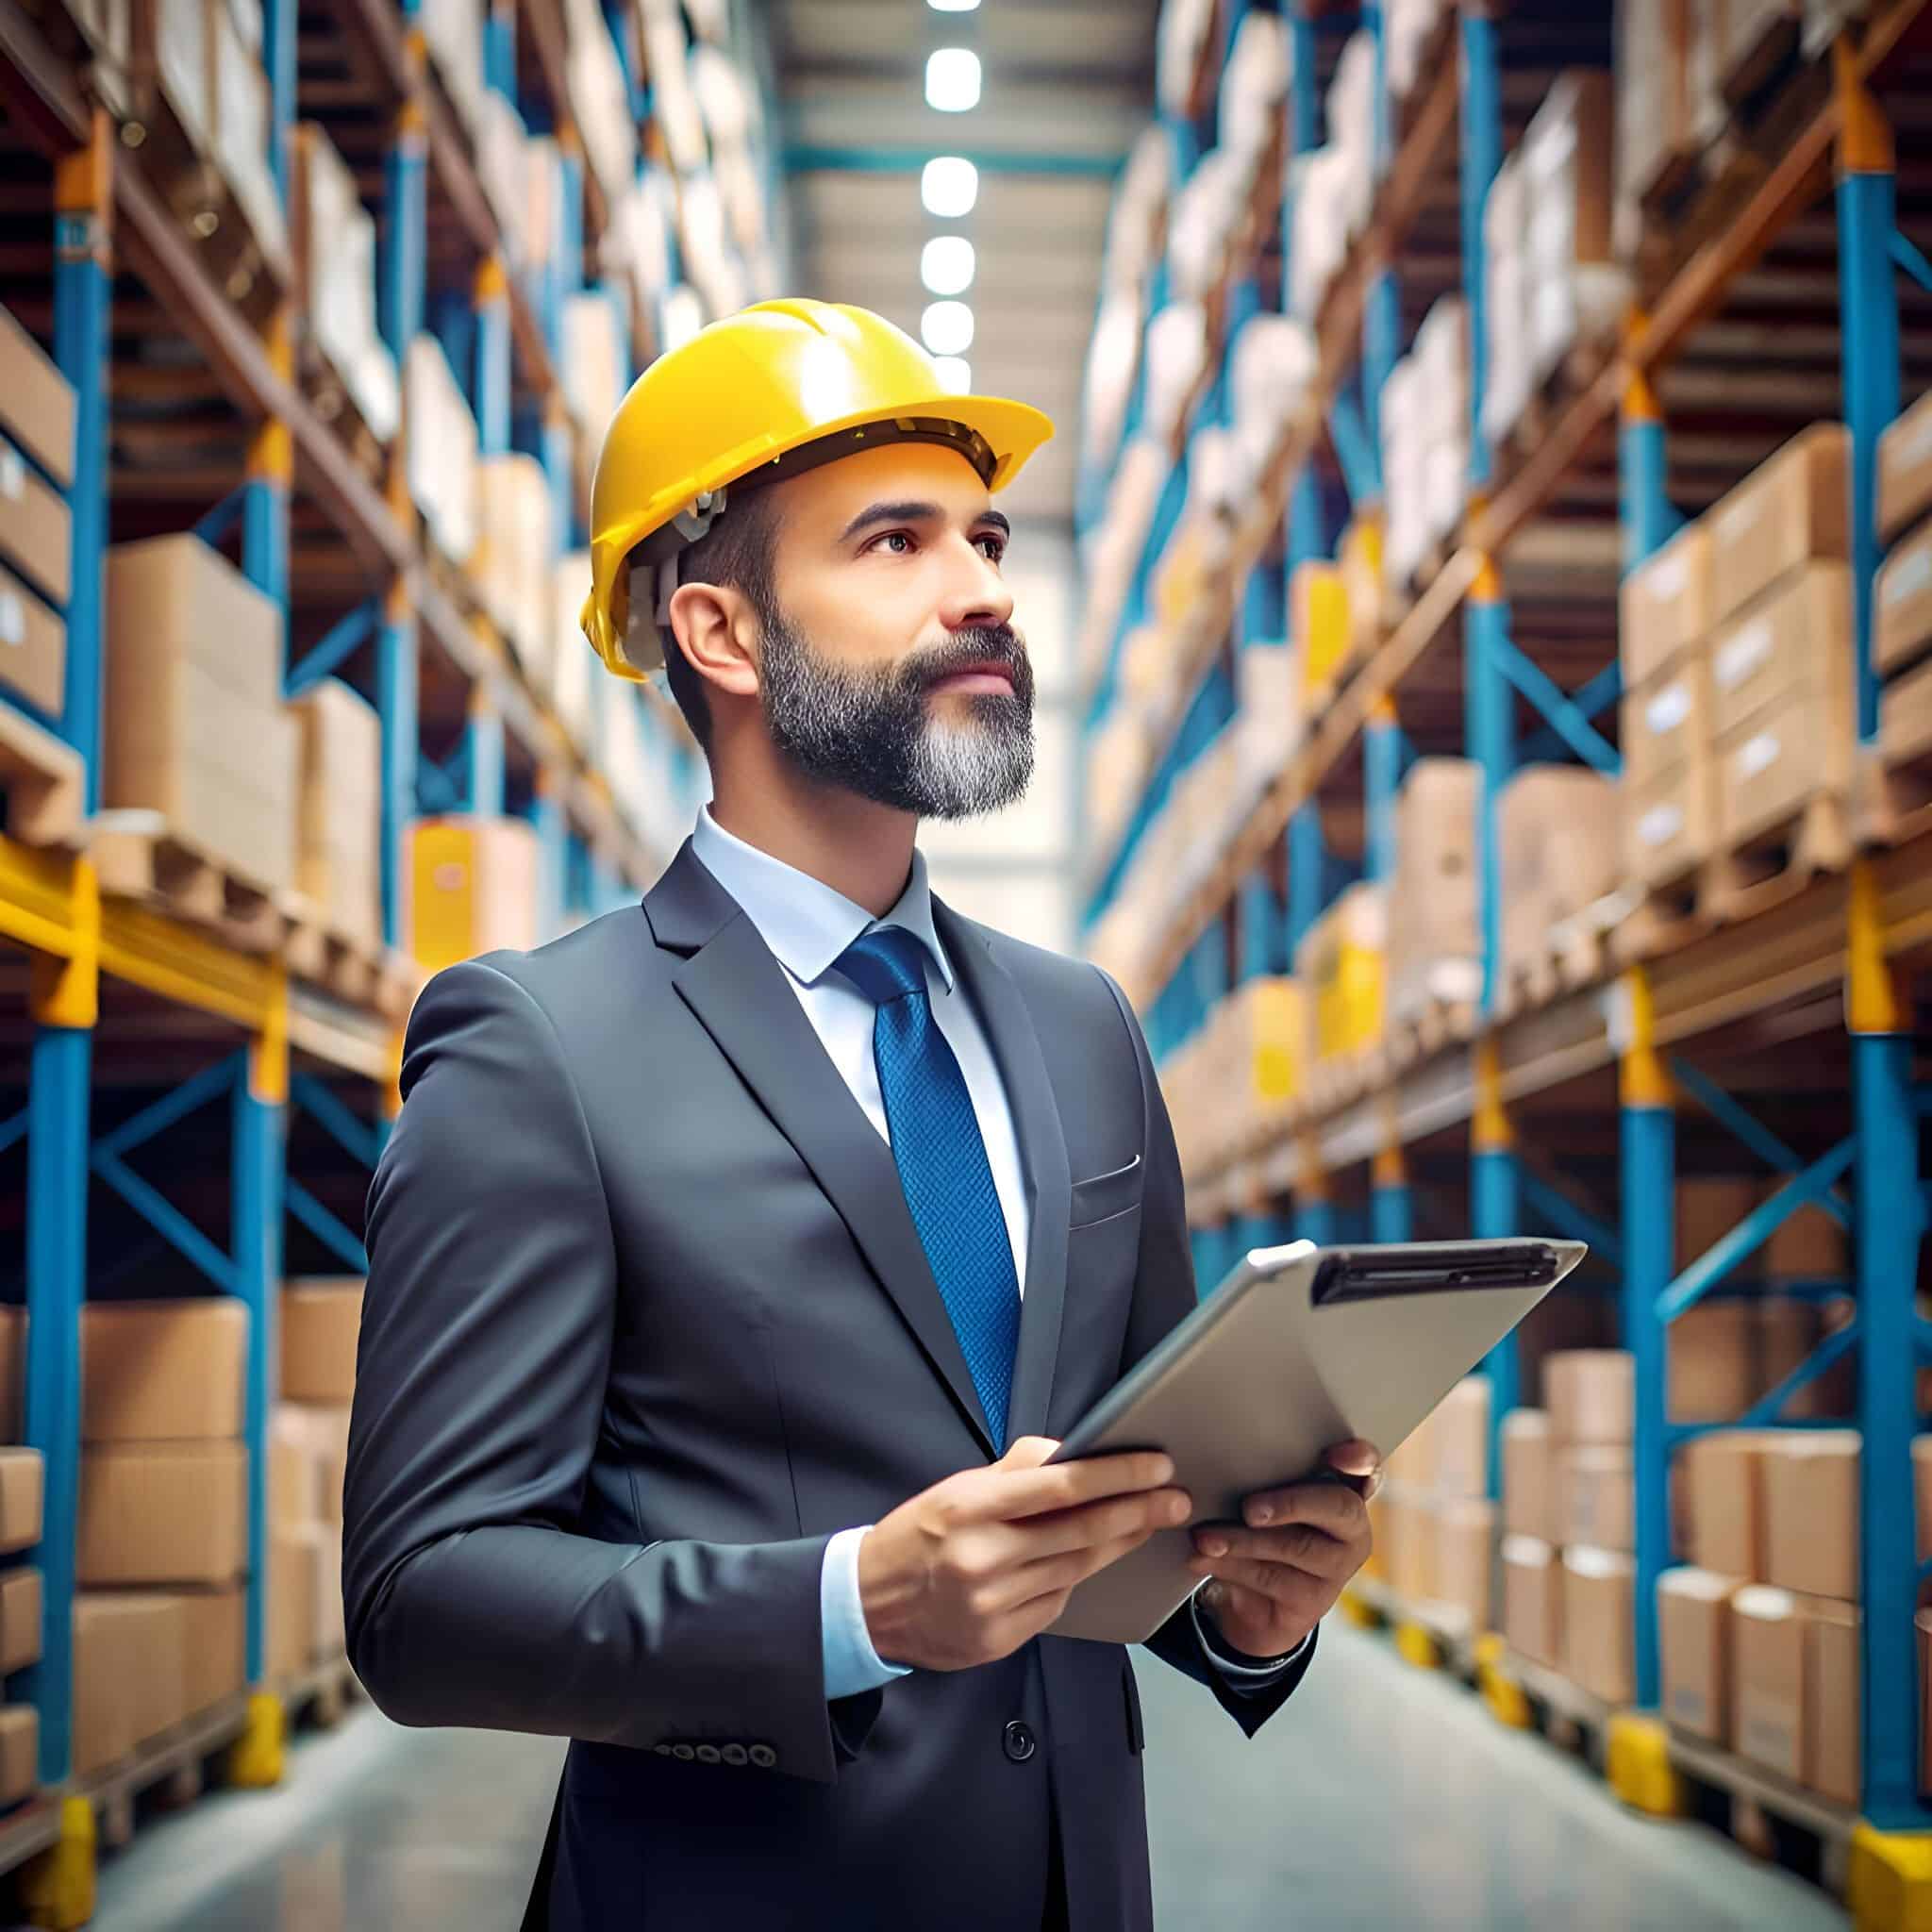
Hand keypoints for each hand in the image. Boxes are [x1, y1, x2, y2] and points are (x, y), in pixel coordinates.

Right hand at [857, 1436, 1191, 1671]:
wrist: (868, 1605)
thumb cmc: (916, 1537)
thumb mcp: (956, 1489)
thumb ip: (1015, 1469)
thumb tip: (1071, 1451)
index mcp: (972, 1508)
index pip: (1062, 1486)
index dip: (1118, 1474)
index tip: (1156, 1465)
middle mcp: (984, 1557)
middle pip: (1083, 1531)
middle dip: (1139, 1511)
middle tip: (1176, 1498)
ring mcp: (993, 1604)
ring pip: (1077, 1568)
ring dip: (1120, 1544)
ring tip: (1147, 1523)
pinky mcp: (1000, 1639)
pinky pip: (1056, 1603)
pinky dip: (1077, 1578)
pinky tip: (1089, 1561)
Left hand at [1188, 1439, 1381, 1660]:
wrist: (1254, 1604)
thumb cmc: (1261, 1531)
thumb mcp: (1266, 1501)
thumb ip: (1266, 1478)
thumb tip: (1225, 1459)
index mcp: (1345, 1492)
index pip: (1367, 1470)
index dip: (1360, 1459)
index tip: (1335, 1454)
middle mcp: (1352, 1530)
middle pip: (1337, 1507)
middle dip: (1292, 1503)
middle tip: (1249, 1509)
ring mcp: (1337, 1568)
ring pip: (1296, 1547)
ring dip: (1244, 1541)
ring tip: (1206, 1538)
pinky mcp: (1313, 1601)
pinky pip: (1271, 1578)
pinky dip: (1231, 1565)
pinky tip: (1203, 1558)